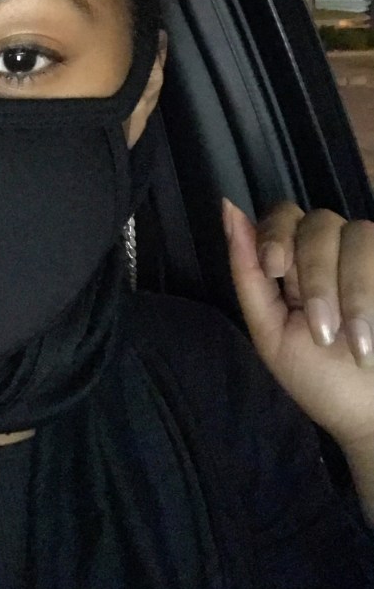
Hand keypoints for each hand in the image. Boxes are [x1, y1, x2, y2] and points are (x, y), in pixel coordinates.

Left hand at [224, 198, 373, 450]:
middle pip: (318, 222)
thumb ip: (248, 273)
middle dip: (315, 276)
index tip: (274, 269)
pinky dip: (370, 291)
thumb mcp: (272, 332)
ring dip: (350, 291)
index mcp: (296, 264)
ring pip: (357, 234)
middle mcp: (335, 252)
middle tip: (321, 330)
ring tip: (351, 341)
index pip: (281, 216)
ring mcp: (370, 258)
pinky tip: (368, 334)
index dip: (275, 233)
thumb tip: (228, 208)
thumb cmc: (322, 380)